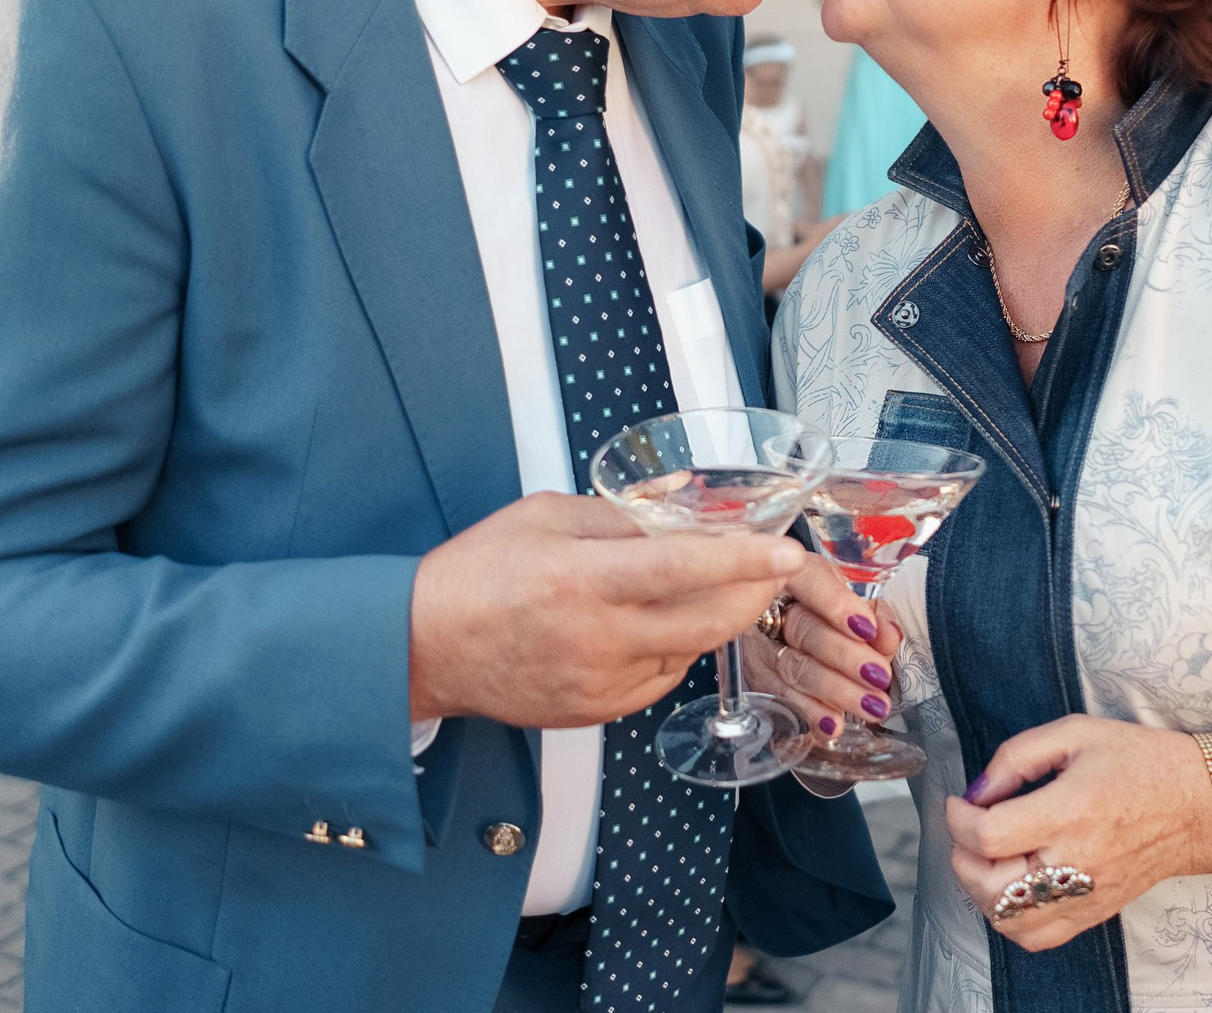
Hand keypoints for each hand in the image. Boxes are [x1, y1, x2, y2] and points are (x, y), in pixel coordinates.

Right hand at [409, 491, 805, 727]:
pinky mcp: (600, 711)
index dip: (742, 560)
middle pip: (706, 621)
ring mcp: (601, 683)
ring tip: (708, 582)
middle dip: (753, 591)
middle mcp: (596, 639)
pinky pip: (663, 675)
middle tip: (773, 564)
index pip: (681, 569)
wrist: (425, 646)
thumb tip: (686, 500)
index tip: (786, 549)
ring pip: (690, 648)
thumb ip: (621, 513)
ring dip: (713, 614)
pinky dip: (674, 644)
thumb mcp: (545, 516)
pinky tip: (656, 620)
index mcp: (581, 580)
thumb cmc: (477, 573)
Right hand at [738, 553, 900, 739]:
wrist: (792, 627)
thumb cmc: (830, 612)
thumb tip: (889, 636)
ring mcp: (758, 644)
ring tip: (870, 706)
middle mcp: (771, 605)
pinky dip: (811, 713)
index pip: (810, 580)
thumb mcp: (853, 603)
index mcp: (799, 573)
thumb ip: (874, 616)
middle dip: (845, 655)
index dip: (836, 603)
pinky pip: (782, 698)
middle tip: (879, 675)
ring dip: (836, 690)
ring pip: (794, 667)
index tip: (866, 627)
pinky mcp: (756, 677)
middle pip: (803, 629)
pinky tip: (834, 726)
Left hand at [945, 716, 1211, 952]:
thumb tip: (978, 791)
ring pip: (1008, 919)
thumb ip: (1017, 756)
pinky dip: (1010, 919)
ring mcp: (1087, 894)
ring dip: (981, 890)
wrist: (1199, 804)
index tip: (961, 803)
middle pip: (991, 885)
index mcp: (1071, 810)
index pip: (990, 835)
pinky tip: (1012, 886)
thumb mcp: (1076, 732)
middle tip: (969, 829)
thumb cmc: (1140, 762)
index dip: (959, 820)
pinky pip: (1036, 937)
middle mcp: (1077, 860)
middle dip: (962, 856)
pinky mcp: (1094, 911)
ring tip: (987, 858)